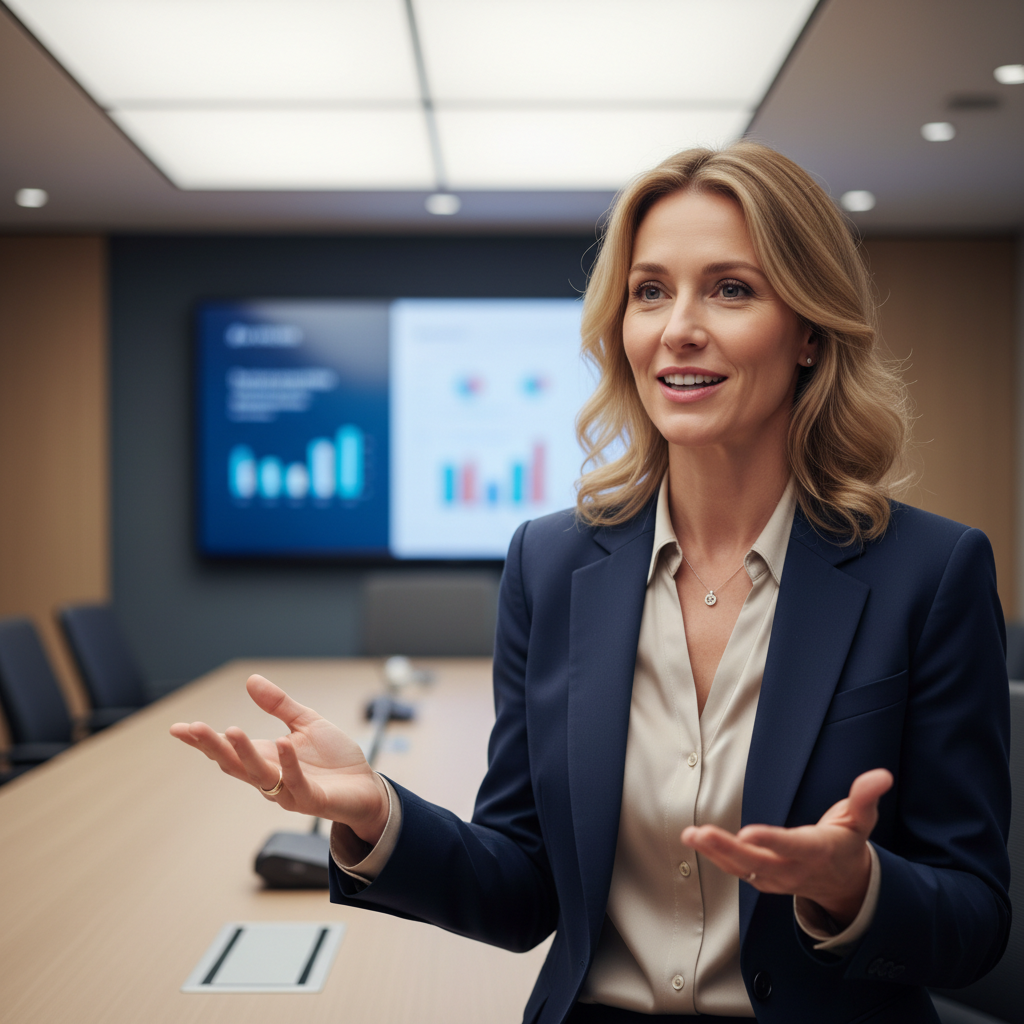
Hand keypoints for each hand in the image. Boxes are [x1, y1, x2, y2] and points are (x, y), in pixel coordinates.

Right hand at [170, 674, 389, 844]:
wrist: (366, 787)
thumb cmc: (335, 760)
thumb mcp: (306, 723)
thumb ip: (279, 705)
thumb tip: (251, 681)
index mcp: (267, 757)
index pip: (228, 750)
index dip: (203, 740)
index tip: (177, 728)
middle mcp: (271, 776)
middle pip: (233, 763)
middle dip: (212, 746)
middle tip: (192, 728)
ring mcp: (288, 791)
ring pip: (258, 774)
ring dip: (243, 753)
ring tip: (231, 730)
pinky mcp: (311, 800)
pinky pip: (295, 783)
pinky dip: (288, 763)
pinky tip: (283, 744)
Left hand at [681, 768, 892, 926]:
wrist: (843, 883)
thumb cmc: (847, 843)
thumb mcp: (861, 820)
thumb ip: (865, 796)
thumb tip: (882, 775)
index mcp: (816, 851)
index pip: (792, 847)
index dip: (771, 840)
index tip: (747, 832)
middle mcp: (793, 868)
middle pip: (756, 862)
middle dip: (727, 849)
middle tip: (700, 833)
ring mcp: (776, 878)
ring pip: (741, 869)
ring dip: (714, 852)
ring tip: (689, 835)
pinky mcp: (763, 880)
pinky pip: (736, 871)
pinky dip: (716, 857)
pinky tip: (695, 841)